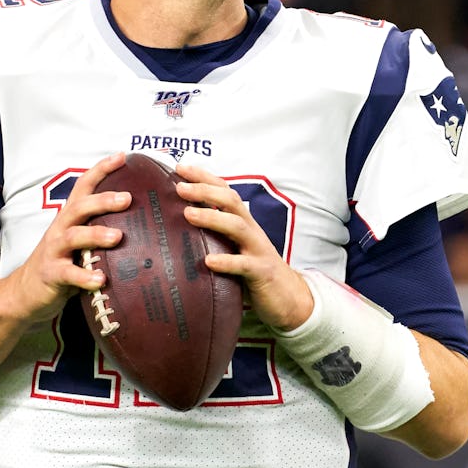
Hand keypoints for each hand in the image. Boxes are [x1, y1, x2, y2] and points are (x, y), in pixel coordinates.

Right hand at [3, 152, 132, 324]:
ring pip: (73, 237)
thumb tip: (143, 224)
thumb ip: (100, 231)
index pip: (83, 186)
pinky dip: (85, 277)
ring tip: (117, 237)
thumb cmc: (62, 263)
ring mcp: (54, 250)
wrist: (25, 292)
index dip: (101, 170)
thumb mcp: (79, 242)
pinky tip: (101, 280)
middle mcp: (61, 228)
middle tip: (127, 198)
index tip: (122, 157)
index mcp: (70, 217)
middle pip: (79, 207)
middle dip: (103, 201)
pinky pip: (69, 274)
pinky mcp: (51, 274)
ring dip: (96, 234)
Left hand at [174, 160, 313, 331]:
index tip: (179, 167)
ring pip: (237, 227)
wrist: (290, 299)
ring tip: (188, 214)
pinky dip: (227, 262)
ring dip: (212, 218)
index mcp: (243, 223)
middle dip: (205, 191)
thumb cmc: (254, 272)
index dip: (204, 177)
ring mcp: (258, 250)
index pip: (225, 192)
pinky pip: (244, 265)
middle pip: (231, 202)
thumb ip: (214, 237)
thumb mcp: (235, 249)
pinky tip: (208, 262)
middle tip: (179, 188)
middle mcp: (251, 231)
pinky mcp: (262, 273)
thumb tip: (177, 229)